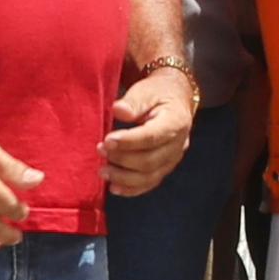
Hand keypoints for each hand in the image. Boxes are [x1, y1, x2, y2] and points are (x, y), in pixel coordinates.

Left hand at [101, 67, 195, 198]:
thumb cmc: (158, 93)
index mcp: (175, 122)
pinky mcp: (166, 167)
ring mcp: (173, 159)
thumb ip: (133, 102)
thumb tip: (118, 110)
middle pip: (150, 161)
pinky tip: (114, 188)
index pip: (152, 137)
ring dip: (124, 178)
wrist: (175, 99)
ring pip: (150, 176)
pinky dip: (132, 189)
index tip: (106, 141)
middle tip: (100, 151)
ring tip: (102, 171)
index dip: (129, 142)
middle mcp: (178, 145)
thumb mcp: (146, 90)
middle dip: (122, 159)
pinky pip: (150, 183)